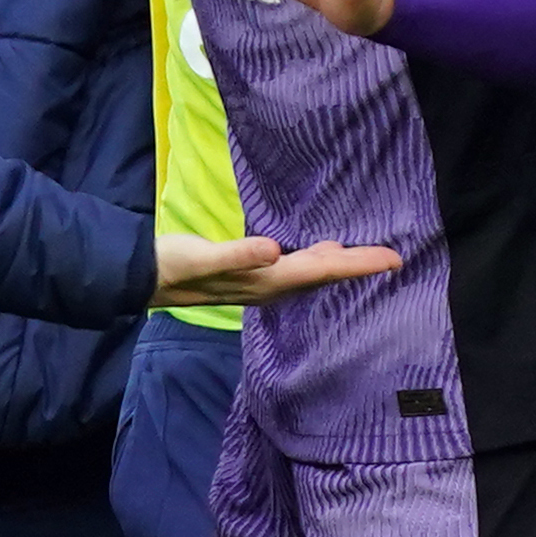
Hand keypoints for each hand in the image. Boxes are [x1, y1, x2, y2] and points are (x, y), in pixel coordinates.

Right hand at [151, 232, 399, 307]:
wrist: (142, 280)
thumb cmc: (172, 266)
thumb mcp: (202, 257)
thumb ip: (237, 254)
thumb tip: (273, 250)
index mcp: (265, 280)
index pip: (322, 271)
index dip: (358, 264)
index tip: (393, 259)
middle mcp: (269, 286)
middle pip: (322, 274)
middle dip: (356, 265)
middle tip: (390, 256)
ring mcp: (259, 283)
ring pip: (310, 275)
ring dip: (337, 265)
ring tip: (361, 255)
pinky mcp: (249, 275)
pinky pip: (295, 271)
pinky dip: (314, 262)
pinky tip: (314, 252)